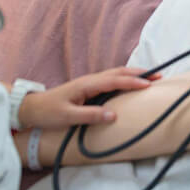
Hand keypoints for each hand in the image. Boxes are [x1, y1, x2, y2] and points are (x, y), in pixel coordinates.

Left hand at [18, 67, 156, 129]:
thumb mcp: (68, 116)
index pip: (115, 80)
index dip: (133, 82)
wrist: (32, 107)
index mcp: (87, 85)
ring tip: (150, 77)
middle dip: (139, 73)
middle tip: (158, 76)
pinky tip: (130, 83)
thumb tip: (113, 115)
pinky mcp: (89, 88)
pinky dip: (125, 79)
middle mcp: (91, 80)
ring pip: (116, 74)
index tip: (149, 84)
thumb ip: (90, 115)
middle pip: (119, 72)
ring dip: (133, 75)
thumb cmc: (49, 112)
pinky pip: (111, 79)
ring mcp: (90, 83)